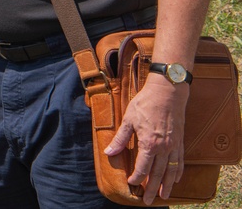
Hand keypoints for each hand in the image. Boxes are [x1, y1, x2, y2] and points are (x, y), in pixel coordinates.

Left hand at [103, 76, 188, 203]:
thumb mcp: (128, 119)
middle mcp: (164, 148)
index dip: (137, 177)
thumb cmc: (145, 103)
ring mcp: (174, 145)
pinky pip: (180, 161)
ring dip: (167, 185)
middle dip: (152, 189)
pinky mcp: (181, 141)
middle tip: (147, 201)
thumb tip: (109, 152)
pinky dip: (178, 172)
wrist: (168, 92)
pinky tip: (176, 179)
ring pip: (171, 171)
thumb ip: (120, 138)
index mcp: (149, 143)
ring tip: (163, 196)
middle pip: (158, 174)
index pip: (142, 167)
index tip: (132, 183)